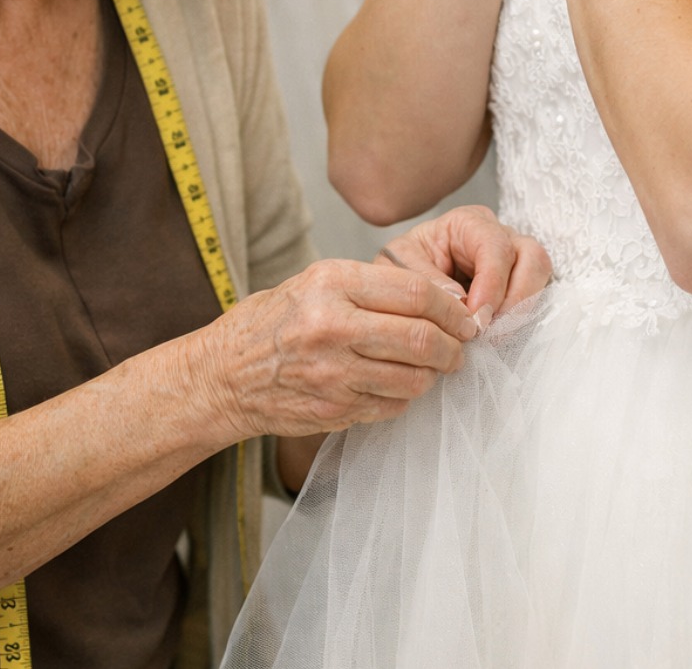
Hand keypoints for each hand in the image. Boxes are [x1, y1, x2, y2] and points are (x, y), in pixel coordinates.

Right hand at [204, 259, 481, 440]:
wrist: (224, 375)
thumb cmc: (274, 321)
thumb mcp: (316, 281)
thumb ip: (375, 286)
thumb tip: (443, 297)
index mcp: (332, 284)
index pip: (416, 292)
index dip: (453, 307)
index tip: (467, 315)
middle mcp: (332, 326)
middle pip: (422, 338)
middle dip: (455, 346)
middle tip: (462, 346)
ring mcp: (333, 373)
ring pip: (414, 377)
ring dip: (435, 374)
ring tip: (434, 366)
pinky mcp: (334, 410)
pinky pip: (392, 405)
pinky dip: (406, 396)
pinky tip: (399, 384)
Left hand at [378, 204, 551, 328]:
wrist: (403, 284)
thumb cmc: (402, 267)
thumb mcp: (400, 266)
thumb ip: (427, 280)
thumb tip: (462, 303)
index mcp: (468, 223)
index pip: (495, 246)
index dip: (492, 283)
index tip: (477, 317)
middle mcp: (499, 235)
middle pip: (531, 256)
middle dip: (517, 298)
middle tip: (492, 331)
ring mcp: (514, 259)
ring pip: (540, 274)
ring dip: (523, 309)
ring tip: (496, 335)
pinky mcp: (520, 283)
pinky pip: (537, 296)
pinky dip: (522, 317)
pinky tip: (499, 335)